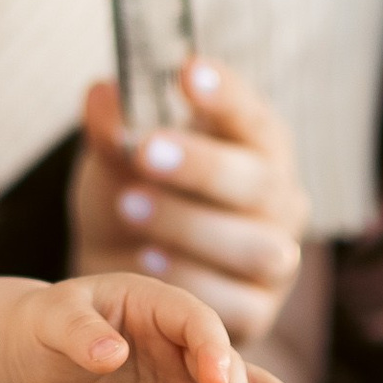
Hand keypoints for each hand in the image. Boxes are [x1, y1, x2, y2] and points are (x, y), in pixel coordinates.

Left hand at [2, 272, 318, 382]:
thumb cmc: (47, 327)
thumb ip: (81, 333)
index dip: (211, 350)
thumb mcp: (53, 320)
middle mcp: (187, 343)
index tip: (212, 382)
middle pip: (229, 364)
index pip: (199, 324)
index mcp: (160, 304)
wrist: (37, 364)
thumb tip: (110, 355)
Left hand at [72, 61, 310, 347]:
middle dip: (203, 165)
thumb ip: (112, 126)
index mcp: (257, 146)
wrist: (124, 266)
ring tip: (129, 205)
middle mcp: (280, 200)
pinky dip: (191, 280)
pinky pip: (237, 303)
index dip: (227, 95)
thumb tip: (102, 95)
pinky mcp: (259, 311)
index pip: (254, 116)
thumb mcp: (116, 154)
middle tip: (145, 150)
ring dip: (190, 225)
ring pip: (258, 247)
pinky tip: (147, 259)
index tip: (188, 71)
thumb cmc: (136, 188)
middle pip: (260, 182)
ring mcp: (277, 260)